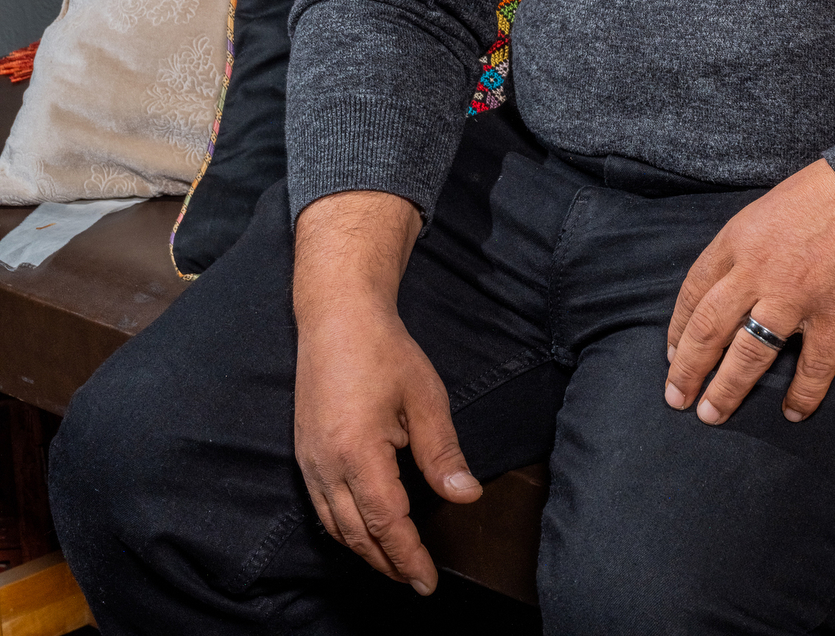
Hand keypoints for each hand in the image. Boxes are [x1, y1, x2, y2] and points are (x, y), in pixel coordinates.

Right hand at [293, 191, 480, 593]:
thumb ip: (442, 453)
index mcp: (358, 452)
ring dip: (365, 551)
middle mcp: (326, 466)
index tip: (428, 581)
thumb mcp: (425, 397)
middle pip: (357, 534)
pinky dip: (345, 530)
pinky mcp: (303, 455)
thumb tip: (466, 496)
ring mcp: (309, 463)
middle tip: (416, 580)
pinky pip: (322, 509)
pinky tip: (365, 531)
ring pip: (335, 527)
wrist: (337, 317)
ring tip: (396, 564)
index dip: (407, 557)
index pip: (385, 522)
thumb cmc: (385, 351)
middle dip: (387, 563)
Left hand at [664, 159, 834, 426]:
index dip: (678, 330)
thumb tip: (727, 288)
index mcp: (737, 240)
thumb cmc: (823, 193)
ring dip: (726, 390)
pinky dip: (802, 396)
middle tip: (676, 399)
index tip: (672, 355)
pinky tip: (792, 413)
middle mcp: (758, 271)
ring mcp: (796, 296)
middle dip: (688, 370)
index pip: (694, 293)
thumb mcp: (765, 210)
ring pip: (750, 355)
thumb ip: (744, 249)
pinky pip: (813, 368)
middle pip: (710, 329)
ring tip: (712, 415)